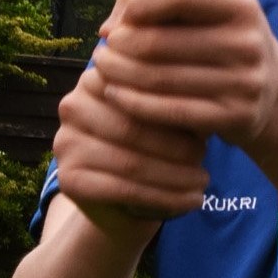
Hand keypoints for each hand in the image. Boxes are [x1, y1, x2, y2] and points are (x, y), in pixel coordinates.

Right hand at [53, 52, 209, 233]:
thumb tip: (210, 98)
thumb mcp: (168, 116)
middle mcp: (73, 103)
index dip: (178, 109)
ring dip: (174, 176)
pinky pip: (121, 189)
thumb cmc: (155, 146)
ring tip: (203, 183)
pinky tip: (189, 202)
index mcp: (98, 75)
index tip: (212, 124)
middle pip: (134, 128)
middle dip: (176, 147)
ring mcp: (65, 141)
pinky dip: (161, 198)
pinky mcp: (66, 178)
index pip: (142, 90)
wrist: (126, 198)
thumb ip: (180, 100)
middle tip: (207, 161)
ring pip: (130, 162)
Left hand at [90, 0, 277, 152]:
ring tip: (102, 70)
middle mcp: (248, 42)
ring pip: (161, 78)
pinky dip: (135, 103)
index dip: (143, 4)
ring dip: (121, 74)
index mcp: (241, 7)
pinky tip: (115, 96)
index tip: (123, 20)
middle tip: (103, 50)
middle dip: (122, 46)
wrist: (273, 98)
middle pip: (162, 42)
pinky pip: (171, 110)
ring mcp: (244, 82)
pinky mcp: (235, 116)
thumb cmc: (223, 47)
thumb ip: (157, 5)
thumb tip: (108, 28)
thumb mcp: (208, 17)